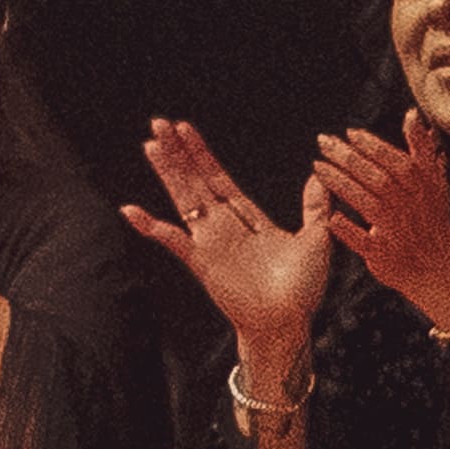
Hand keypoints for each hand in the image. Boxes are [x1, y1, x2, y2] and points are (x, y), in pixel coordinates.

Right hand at [126, 118, 334, 353]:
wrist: (288, 324)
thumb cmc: (302, 289)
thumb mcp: (316, 239)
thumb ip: (314, 206)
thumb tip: (318, 173)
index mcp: (247, 219)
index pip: (219, 179)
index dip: (201, 154)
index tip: (185, 129)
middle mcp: (224, 228)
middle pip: (195, 182)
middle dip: (178, 153)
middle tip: (158, 123)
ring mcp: (210, 244)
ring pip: (183, 200)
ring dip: (167, 174)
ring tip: (150, 146)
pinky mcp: (202, 264)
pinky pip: (173, 241)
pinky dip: (151, 227)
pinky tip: (131, 211)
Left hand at [312, 114, 449, 329]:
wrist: (440, 267)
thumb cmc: (431, 218)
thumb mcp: (434, 180)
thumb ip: (420, 147)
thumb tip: (412, 114)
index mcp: (421, 185)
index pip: (393, 159)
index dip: (371, 145)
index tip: (349, 133)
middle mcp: (409, 205)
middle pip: (376, 177)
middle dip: (348, 157)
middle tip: (323, 142)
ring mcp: (397, 231)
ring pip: (367, 203)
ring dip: (341, 184)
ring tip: (318, 167)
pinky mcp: (385, 254)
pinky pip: (364, 241)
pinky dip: (348, 229)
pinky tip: (331, 216)